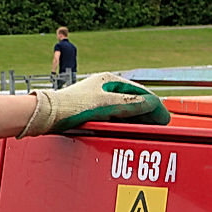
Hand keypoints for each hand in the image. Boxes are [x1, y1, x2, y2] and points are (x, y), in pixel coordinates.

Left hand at [19, 72, 169, 136]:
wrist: (47, 115)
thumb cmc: (72, 106)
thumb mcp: (106, 105)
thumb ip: (130, 105)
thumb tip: (152, 104)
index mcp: (109, 81)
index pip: (140, 93)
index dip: (155, 106)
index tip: (164, 118)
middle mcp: (104, 88)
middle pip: (133, 101)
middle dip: (148, 113)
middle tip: (159, 126)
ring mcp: (97, 100)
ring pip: (123, 110)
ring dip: (136, 119)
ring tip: (147, 130)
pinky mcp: (90, 112)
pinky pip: (113, 117)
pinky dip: (123, 123)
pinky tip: (127, 131)